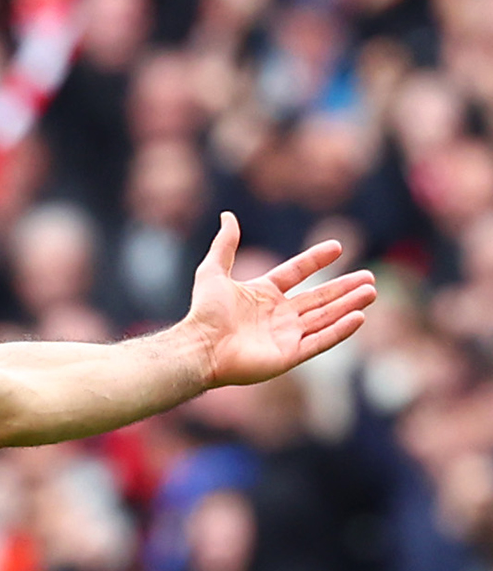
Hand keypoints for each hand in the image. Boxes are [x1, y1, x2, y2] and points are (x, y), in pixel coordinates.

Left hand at [186, 212, 377, 387]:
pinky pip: (320, 341)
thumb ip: (225, 244)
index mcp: (262, 294)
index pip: (296, 273)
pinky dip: (340, 330)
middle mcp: (277, 315)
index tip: (337, 247)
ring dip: (348, 305)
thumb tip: (228, 215)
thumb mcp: (213, 271)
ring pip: (324, 317)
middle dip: (344, 288)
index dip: (315, 260)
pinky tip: (359, 317)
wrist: (200, 347)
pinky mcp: (289, 355)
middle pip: (318, 298)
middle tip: (370, 278)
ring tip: (371, 292)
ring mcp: (285, 336)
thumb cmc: (204, 312)